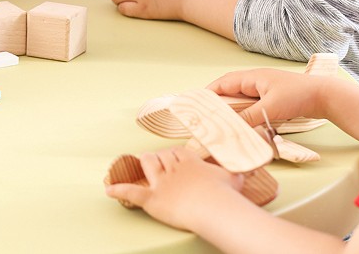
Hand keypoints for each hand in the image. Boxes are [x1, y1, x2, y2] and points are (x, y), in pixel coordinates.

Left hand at [105, 148, 243, 231]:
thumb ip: (236, 170)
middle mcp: (172, 166)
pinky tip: (109, 190)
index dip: (173, 156)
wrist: (216, 207)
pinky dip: (119, 191)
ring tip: (140, 166)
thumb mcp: (233, 175)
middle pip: (160, 156)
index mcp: (189, 159)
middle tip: (156, 165)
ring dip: (143, 165)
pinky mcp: (153, 199)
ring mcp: (162, 182)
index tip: (174, 160)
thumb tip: (249, 167)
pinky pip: (133, 193)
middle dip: (158, 160)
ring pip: (147, 165)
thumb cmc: (225, 193)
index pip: (175, 151)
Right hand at [207, 68, 327, 126]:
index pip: (223, 83)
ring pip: (240, 98)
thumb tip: (231, 126)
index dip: (209, 93)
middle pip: (230, 90)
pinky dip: (243, 113)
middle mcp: (255, 81)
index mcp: (251, 77)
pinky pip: (251, 105)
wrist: (323, 96)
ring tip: (220, 121)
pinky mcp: (271, 99)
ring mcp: (263, 90)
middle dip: (217, 102)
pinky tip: (242, 123)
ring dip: (231, 109)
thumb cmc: (297, 95)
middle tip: (205, 116)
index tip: (196, 104)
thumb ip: (249, 116)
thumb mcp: (270, 107)